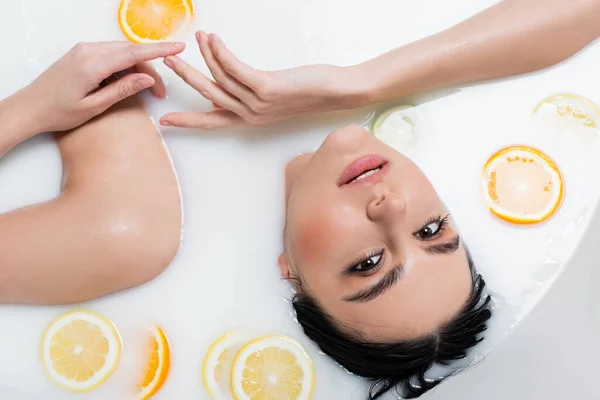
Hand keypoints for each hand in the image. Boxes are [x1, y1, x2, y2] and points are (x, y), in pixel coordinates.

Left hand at [22, 41, 185, 132]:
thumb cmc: (58, 111)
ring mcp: (84, 49)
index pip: (134, 53)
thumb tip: (146, 78)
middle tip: (160, 92)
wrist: (30, 107)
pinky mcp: (82, 53)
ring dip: (138, 67)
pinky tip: (128, 80)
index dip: (159, 50)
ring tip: (147, 90)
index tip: (178, 48)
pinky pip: (111, 53)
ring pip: (122, 52)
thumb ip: (122, 89)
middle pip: (131, 52)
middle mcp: (88, 51)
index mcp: (92, 64)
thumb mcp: (95, 106)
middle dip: (150, 68)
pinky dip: (125, 64)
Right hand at [160, 31, 359, 129]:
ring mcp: (258, 103)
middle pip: (208, 95)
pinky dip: (221, 53)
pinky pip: (235, 69)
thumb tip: (222, 90)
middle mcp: (251, 114)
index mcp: (250, 118)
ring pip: (220, 78)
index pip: (211, 122)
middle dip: (186, 77)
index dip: (187, 121)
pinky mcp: (267, 88)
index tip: (165, 121)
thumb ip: (246, 95)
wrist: (337, 92)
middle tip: (168, 61)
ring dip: (206, 55)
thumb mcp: (271, 97)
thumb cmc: (307, 91)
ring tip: (198, 38)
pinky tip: (214, 40)